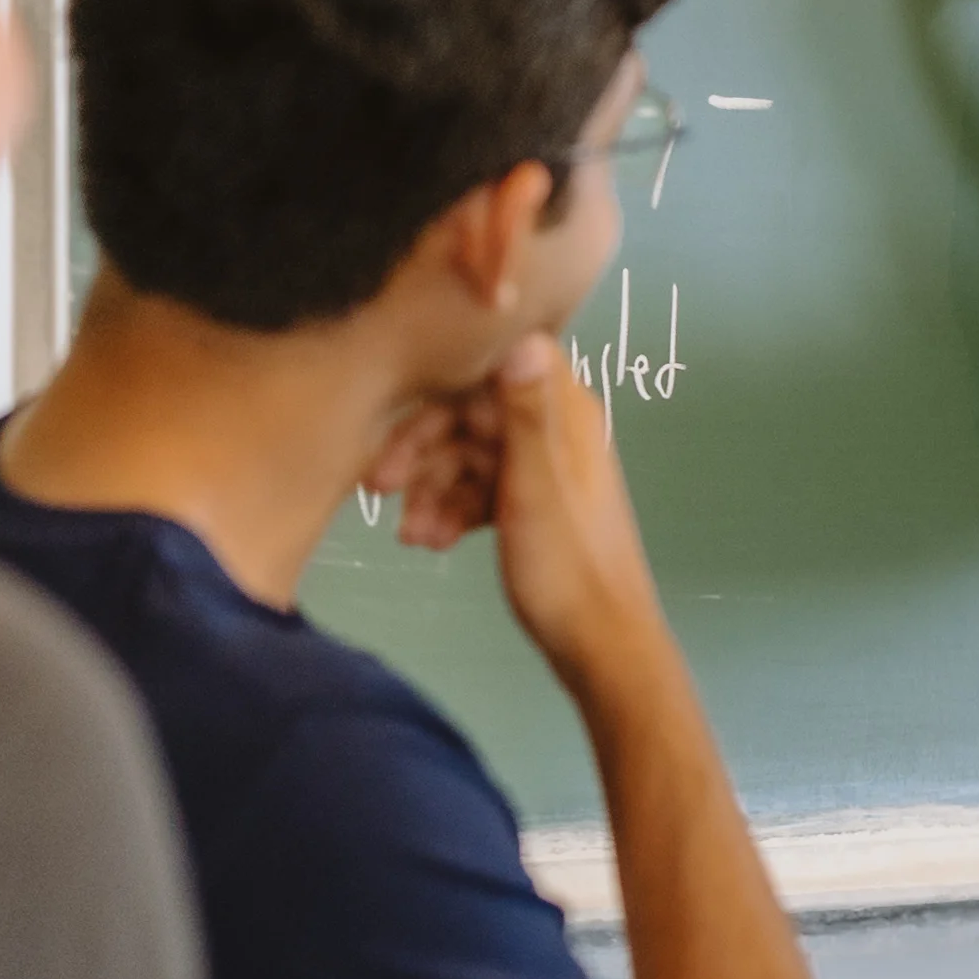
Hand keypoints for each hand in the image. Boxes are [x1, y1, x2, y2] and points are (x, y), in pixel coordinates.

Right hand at [359, 336, 670, 684]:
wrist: (600, 646)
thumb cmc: (566, 565)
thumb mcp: (534, 485)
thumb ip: (524, 411)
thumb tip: (520, 333)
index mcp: (564, 411)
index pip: (490, 366)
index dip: (442, 389)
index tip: (396, 419)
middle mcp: (556, 428)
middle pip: (472, 415)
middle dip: (423, 450)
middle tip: (378, 489)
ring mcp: (545, 469)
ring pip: (470, 457)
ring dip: (433, 490)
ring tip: (412, 537)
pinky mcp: (534, 505)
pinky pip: (481, 491)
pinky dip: (453, 512)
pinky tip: (430, 544)